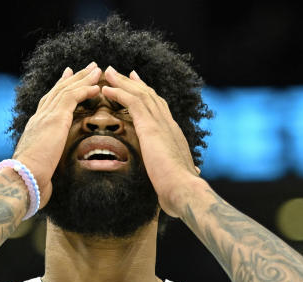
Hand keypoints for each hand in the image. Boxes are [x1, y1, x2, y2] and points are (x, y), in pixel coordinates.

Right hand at [13, 62, 102, 206]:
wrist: (24, 177)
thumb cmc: (31, 178)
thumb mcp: (42, 166)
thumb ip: (47, 162)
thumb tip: (49, 173)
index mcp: (36, 127)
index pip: (49, 102)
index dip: (60, 88)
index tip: (69, 78)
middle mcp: (40, 117)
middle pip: (59, 91)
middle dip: (74, 78)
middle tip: (88, 67)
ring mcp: (46, 116)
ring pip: (67, 89)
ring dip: (83, 78)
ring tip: (97, 69)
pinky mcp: (55, 118)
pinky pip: (72, 97)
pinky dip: (85, 89)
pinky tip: (96, 86)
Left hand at [101, 67, 203, 216]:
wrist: (183, 188)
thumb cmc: (179, 188)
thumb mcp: (179, 174)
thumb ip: (180, 170)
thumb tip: (195, 173)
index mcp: (173, 134)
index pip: (159, 108)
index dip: (148, 96)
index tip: (138, 86)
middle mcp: (168, 124)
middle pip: (149, 96)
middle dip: (133, 83)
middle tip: (119, 72)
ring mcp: (160, 123)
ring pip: (140, 94)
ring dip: (122, 82)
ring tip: (108, 72)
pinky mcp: (150, 126)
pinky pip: (132, 102)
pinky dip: (119, 93)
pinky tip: (106, 89)